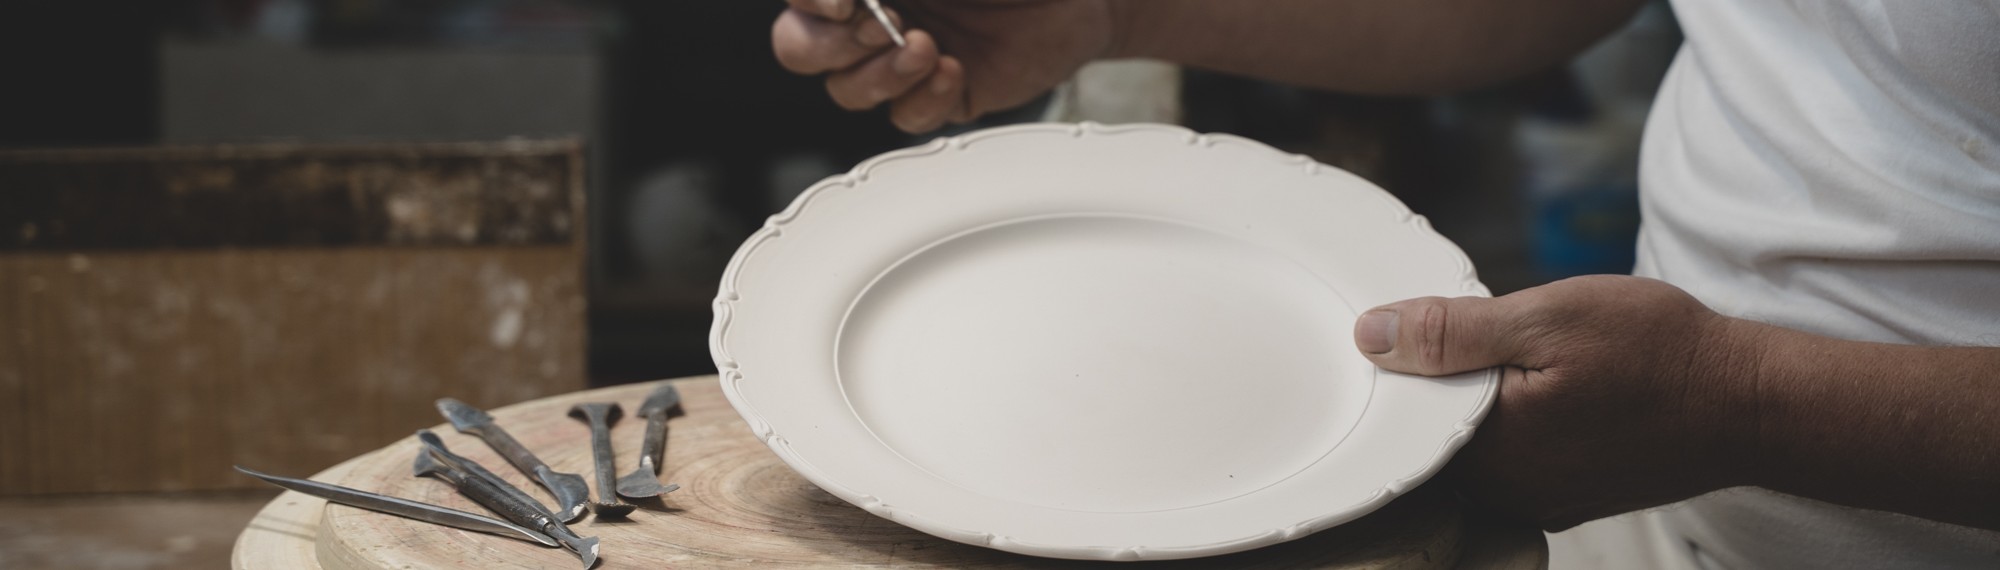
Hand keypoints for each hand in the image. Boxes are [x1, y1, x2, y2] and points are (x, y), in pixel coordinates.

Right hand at [771, 0, 1117, 132]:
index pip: (801, 0)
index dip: (810, 2)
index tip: (846, 1)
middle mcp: (872, 16)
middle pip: (799, 49)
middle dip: (833, 44)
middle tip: (883, 23)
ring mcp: (902, 58)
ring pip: (847, 91)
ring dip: (880, 74)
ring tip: (927, 47)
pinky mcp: (940, 96)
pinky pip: (904, 118)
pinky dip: (923, 99)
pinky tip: (954, 71)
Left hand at [1352, 275, 1757, 529]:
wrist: (1752, 403)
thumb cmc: (1662, 355)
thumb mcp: (1548, 317)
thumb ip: (1452, 332)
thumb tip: (1371, 335)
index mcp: (1490, 453)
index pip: (1402, 422)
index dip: (1397, 369)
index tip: (1407, 330)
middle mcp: (1509, 491)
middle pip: (1434, 439)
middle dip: (1434, 388)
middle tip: (1465, 335)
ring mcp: (1540, 499)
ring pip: (1473, 449)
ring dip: (1475, 404)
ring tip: (1504, 356)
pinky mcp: (1567, 494)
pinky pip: (1512, 459)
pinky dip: (1511, 422)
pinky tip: (1535, 384)